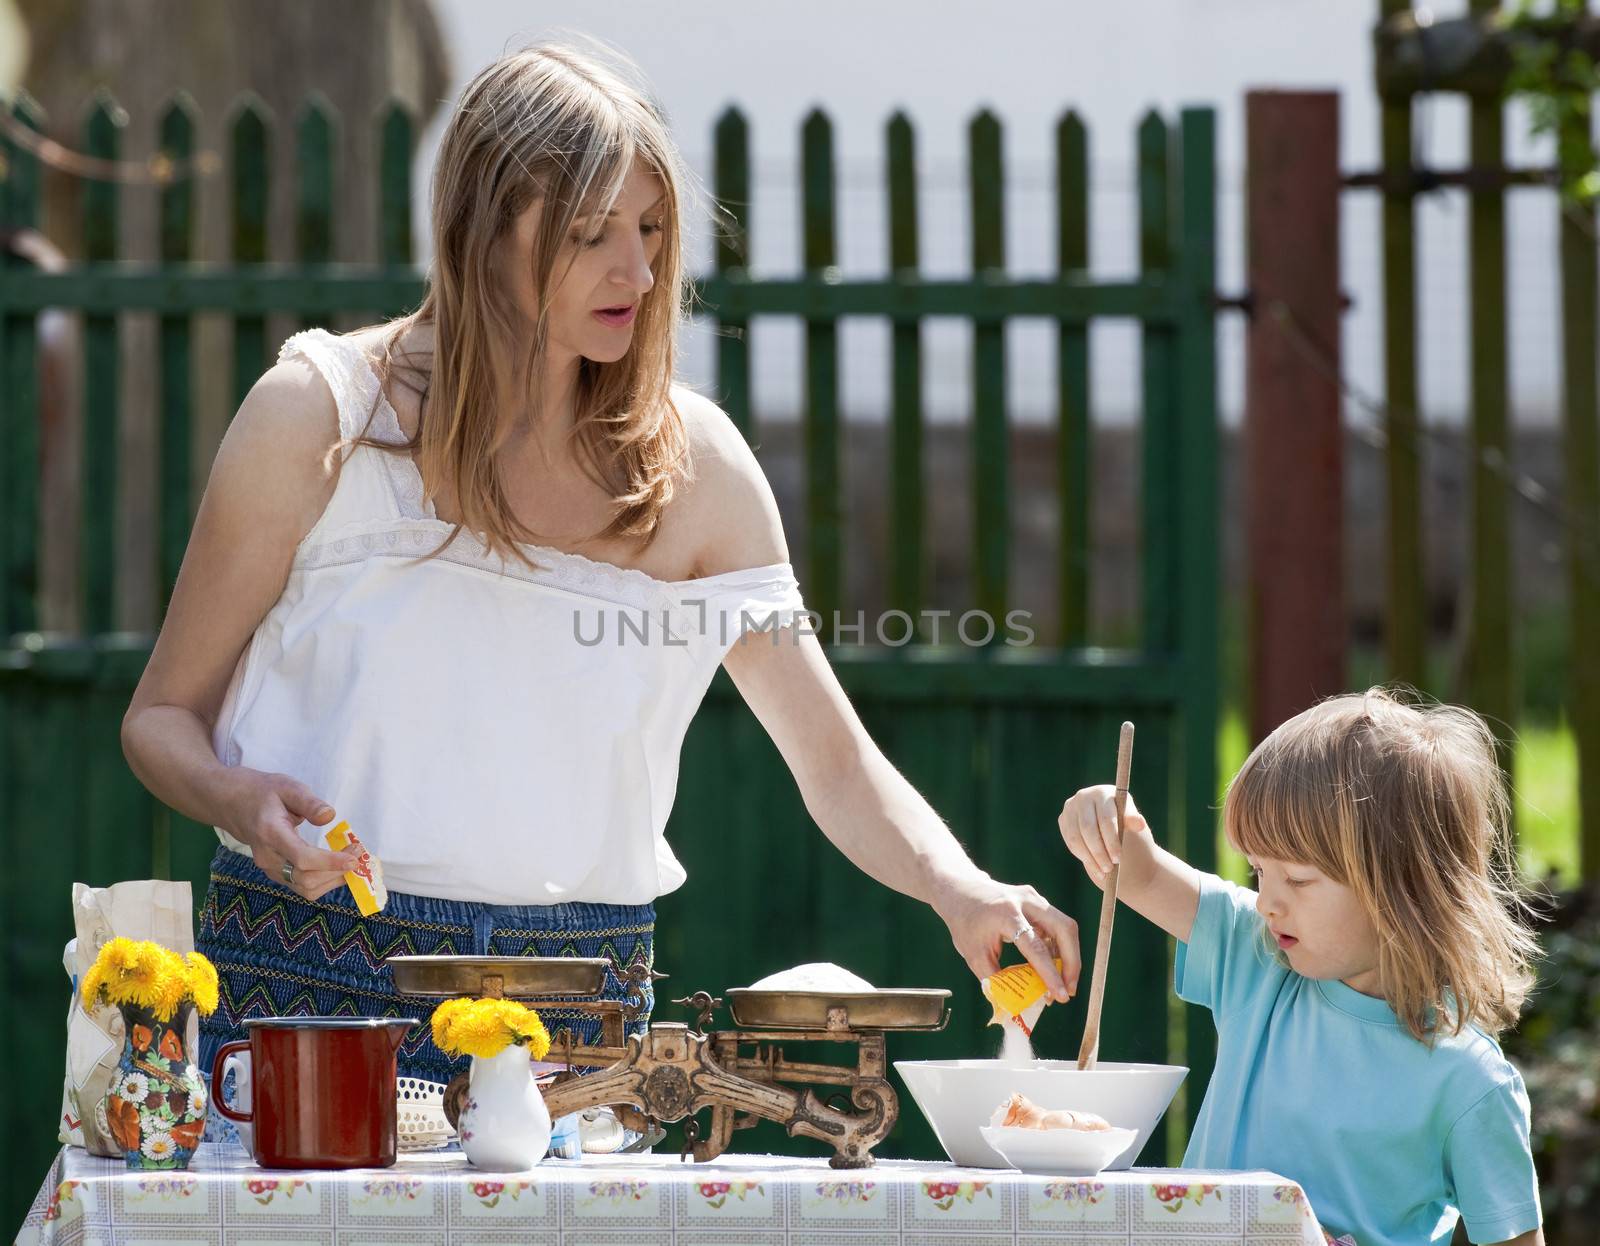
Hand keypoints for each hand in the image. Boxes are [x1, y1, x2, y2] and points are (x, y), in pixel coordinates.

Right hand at [220, 768, 359, 900]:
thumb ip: (309, 802)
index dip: (330, 862)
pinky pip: (302, 886)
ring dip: (333, 879)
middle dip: (337, 871)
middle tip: (359, 853)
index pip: (302, 858)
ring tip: (352, 859)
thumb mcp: (287, 787)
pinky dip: (324, 880)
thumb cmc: (261, 792)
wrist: (231, 803)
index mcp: (270, 834)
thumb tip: (329, 816)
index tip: (354, 858)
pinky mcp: (275, 872)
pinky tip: (338, 866)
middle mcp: (267, 857)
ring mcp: (269, 868)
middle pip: (306, 879)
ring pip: (305, 888)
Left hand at [930, 872, 1079, 1001]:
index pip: (1036, 947)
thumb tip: (1015, 1007)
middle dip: (1072, 963)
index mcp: (1006, 914)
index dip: (1050, 974)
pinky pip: (1057, 926)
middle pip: (1064, 929)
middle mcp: (1025, 902)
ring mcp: (1034, 898)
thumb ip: (996, 981)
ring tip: (1062, 984)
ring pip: (1065, 927)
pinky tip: (1053, 967)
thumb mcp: (974, 955)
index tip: (1061, 996)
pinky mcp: (1039, 902)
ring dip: (1069, 957)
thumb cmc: (966, 924)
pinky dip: (1059, 948)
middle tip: (1069, 990)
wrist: (961, 892)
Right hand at [1059, 785, 1148, 890]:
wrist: (1112, 828)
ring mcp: (1071, 808)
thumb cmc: (1125, 824)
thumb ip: (1133, 821)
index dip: (1112, 840)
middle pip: (1088, 828)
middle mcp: (1083, 796)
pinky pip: (1071, 842)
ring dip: (1090, 857)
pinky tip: (1095, 867)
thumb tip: (1139, 823)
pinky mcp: (1064, 820)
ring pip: (1076, 837)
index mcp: (1103, 792)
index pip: (1106, 819)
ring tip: (1104, 871)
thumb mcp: (1132, 822)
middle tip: (1110, 867)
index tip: (1118, 858)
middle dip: (1099, 851)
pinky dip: (1083, 857)